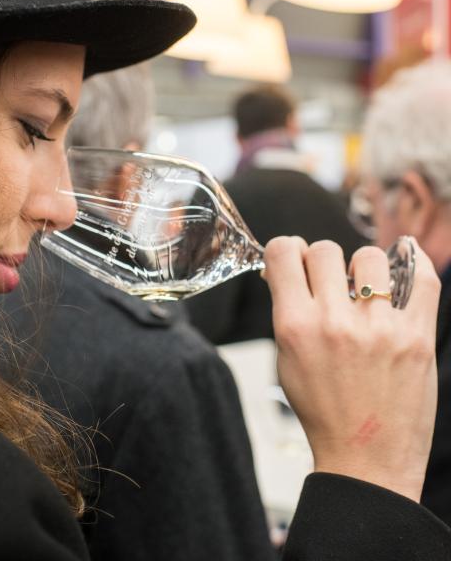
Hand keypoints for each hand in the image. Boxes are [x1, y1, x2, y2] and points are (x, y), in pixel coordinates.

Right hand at [264, 237, 439, 501]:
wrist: (366, 457)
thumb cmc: (322, 409)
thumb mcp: (286, 360)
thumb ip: (286, 311)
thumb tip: (284, 271)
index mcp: (294, 327)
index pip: (284, 254)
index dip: (285, 249)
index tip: (293, 257)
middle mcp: (334, 323)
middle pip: (324, 250)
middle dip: (321, 260)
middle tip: (328, 280)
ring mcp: (379, 328)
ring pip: (369, 256)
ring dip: (363, 267)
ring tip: (366, 289)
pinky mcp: (417, 337)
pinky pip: (422, 277)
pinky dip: (412, 260)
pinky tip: (404, 260)